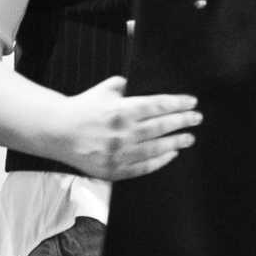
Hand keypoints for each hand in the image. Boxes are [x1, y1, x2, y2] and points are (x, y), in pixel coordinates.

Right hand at [44, 76, 198, 181]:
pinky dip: (160, 161)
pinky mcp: (113, 169)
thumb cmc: (83, 107)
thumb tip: (148, 85)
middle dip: (182, 122)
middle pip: (161, 127)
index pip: (158, 105)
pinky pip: (143, 167)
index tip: (192, 102)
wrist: (58, 131)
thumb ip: (127, 86)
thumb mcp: (105, 89)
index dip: (178, 104)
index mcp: (121, 109)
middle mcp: (122, 133)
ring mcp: (118, 153)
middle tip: (197, 119)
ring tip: (189, 138)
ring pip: (155, 148)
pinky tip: (171, 155)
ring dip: (176, 143)